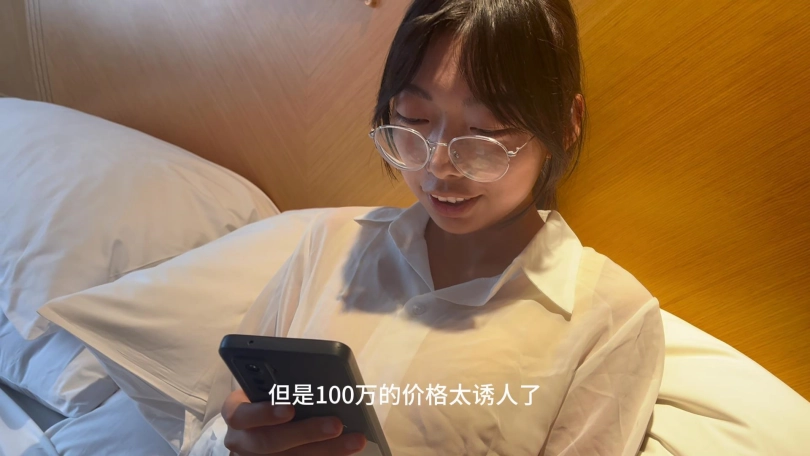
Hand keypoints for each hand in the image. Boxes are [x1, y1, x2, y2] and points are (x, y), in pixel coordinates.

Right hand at [222, 389, 366, 455]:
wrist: (256, 425)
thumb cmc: (265, 398)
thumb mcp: (265, 388)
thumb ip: (281, 386)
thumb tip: (318, 381)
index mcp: (235, 412)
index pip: (240, 414)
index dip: (264, 413)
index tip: (290, 409)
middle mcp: (241, 440)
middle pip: (269, 441)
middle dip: (306, 433)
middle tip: (335, 424)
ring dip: (326, 450)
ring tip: (354, 440)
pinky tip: (346, 450)